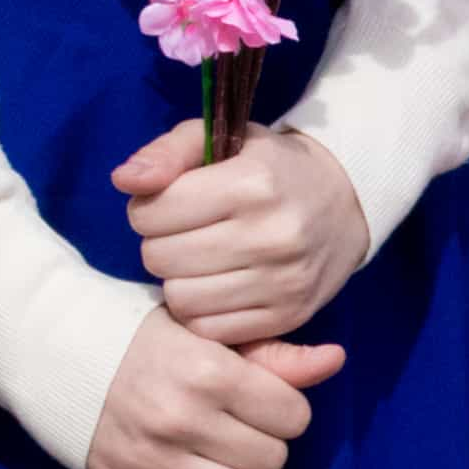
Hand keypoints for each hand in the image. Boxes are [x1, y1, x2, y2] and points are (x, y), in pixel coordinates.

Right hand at [85, 308, 344, 468]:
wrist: (56, 354)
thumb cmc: (141, 339)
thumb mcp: (204, 333)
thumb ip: (272, 353)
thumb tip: (335, 360)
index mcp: (207, 372)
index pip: (293, 416)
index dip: (283, 408)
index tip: (258, 400)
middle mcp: (183, 418)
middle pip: (273, 459)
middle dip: (263, 444)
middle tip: (234, 427)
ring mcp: (156, 458)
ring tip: (222, 460)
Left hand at [113, 122, 368, 343]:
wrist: (344, 203)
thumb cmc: (268, 167)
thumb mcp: (222, 140)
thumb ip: (166, 152)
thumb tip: (124, 179)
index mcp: (252, 185)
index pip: (152, 213)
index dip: (147, 208)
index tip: (168, 204)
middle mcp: (272, 236)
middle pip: (160, 258)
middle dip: (159, 243)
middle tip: (182, 232)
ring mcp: (283, 281)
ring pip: (180, 298)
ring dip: (177, 279)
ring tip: (197, 259)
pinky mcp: (289, 316)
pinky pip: (208, 328)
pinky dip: (200, 310)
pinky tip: (214, 285)